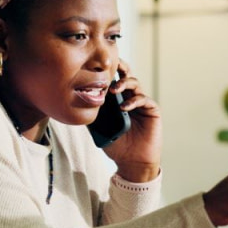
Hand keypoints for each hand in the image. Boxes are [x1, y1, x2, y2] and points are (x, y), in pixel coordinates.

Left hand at [102, 60, 160, 181]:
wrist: (132, 162)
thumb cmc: (117, 146)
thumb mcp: (99, 129)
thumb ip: (92, 115)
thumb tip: (76, 102)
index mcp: (117, 100)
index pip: (113, 80)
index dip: (108, 71)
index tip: (98, 66)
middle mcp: (129, 98)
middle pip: (126, 75)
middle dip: (120, 68)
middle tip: (111, 67)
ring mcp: (141, 103)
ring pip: (135, 84)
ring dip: (124, 83)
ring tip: (114, 90)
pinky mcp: (151, 110)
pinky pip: (144, 99)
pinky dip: (133, 100)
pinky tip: (124, 107)